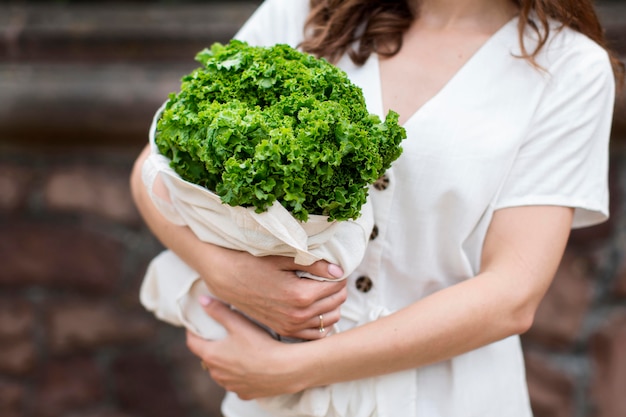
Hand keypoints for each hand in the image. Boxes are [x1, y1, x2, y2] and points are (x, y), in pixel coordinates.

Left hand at [187, 297, 306, 398]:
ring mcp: (230, 385)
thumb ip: (219, 311)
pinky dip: (239, 376)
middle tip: (221, 336)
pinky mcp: (244, 393)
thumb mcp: (238, 324)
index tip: (196, 326)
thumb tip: (202, 300)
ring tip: (237, 352)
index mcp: (211, 355)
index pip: (192, 343)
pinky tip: (250, 367)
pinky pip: (236, 383)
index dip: (193, 332)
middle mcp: (217, 374)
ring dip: (224, 364)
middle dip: (211, 347)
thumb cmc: (260, 345)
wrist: (285, 369)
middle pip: (207, 358)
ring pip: (221, 373)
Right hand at [201, 247, 346, 339]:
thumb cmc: (254, 263)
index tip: (334, 268)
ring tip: (325, 291)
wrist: (227, 279)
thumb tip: (338, 271)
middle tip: (332, 277)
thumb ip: (314, 265)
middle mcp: (298, 315)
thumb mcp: (284, 259)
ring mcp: (291, 326)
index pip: (337, 285)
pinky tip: (318, 309)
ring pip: (330, 319)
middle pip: (337, 302)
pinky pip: (316, 334)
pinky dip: (323, 322)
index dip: (339, 274)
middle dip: (339, 288)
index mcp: (300, 295)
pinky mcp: (285, 330)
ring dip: (333, 304)